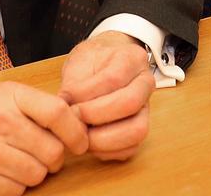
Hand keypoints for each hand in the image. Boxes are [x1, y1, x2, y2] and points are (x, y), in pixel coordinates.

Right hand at [0, 81, 88, 195]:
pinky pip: (13, 192)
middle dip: (54, 160)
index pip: (59, 113)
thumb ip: (36, 107)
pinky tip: (2, 177)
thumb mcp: (1, 96)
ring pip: (35, 175)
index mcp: (9, 95)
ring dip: (33, 176)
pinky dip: (14, 189)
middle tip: (43, 158)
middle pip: (51, 151)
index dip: (77, 133)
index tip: (80, 143)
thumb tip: (79, 120)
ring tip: (18, 166)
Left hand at [59, 31, 155, 160]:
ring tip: (81, 134)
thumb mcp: (80, 62)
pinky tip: (89, 142)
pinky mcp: (140, 128)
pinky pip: (131, 148)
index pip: (114, 78)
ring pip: (137, 130)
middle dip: (96, 115)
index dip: (87, 93)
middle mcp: (146, 82)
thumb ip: (74, 84)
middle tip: (74, 117)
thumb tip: (64, 108)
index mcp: (133, 58)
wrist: (104, 66)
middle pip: (130, 103)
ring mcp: (146, 107)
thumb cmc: (92, 64)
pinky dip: (107, 151)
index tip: (66, 99)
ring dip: (103, 139)